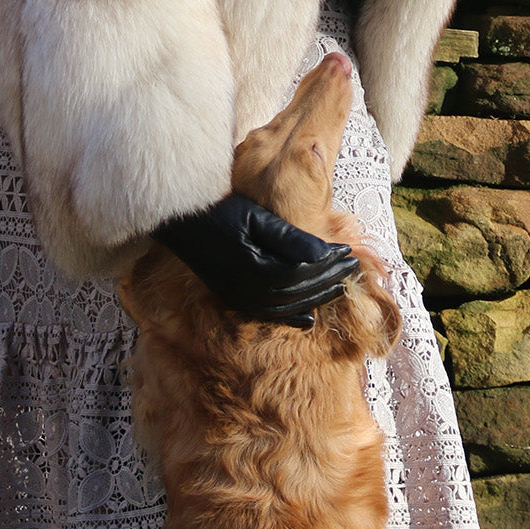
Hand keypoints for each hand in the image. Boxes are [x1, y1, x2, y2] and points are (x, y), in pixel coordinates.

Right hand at [153, 193, 358, 327]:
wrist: (177, 221)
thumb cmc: (217, 210)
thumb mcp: (253, 216)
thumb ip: (287, 237)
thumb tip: (322, 252)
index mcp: (255, 267)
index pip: (303, 272)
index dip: (328, 264)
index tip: (349, 253)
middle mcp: (247, 288)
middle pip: (298, 291)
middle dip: (328, 279)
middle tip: (352, 268)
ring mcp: (238, 296)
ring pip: (286, 305)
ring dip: (315, 297)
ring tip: (338, 287)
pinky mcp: (233, 296)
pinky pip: (268, 313)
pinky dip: (291, 316)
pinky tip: (308, 318)